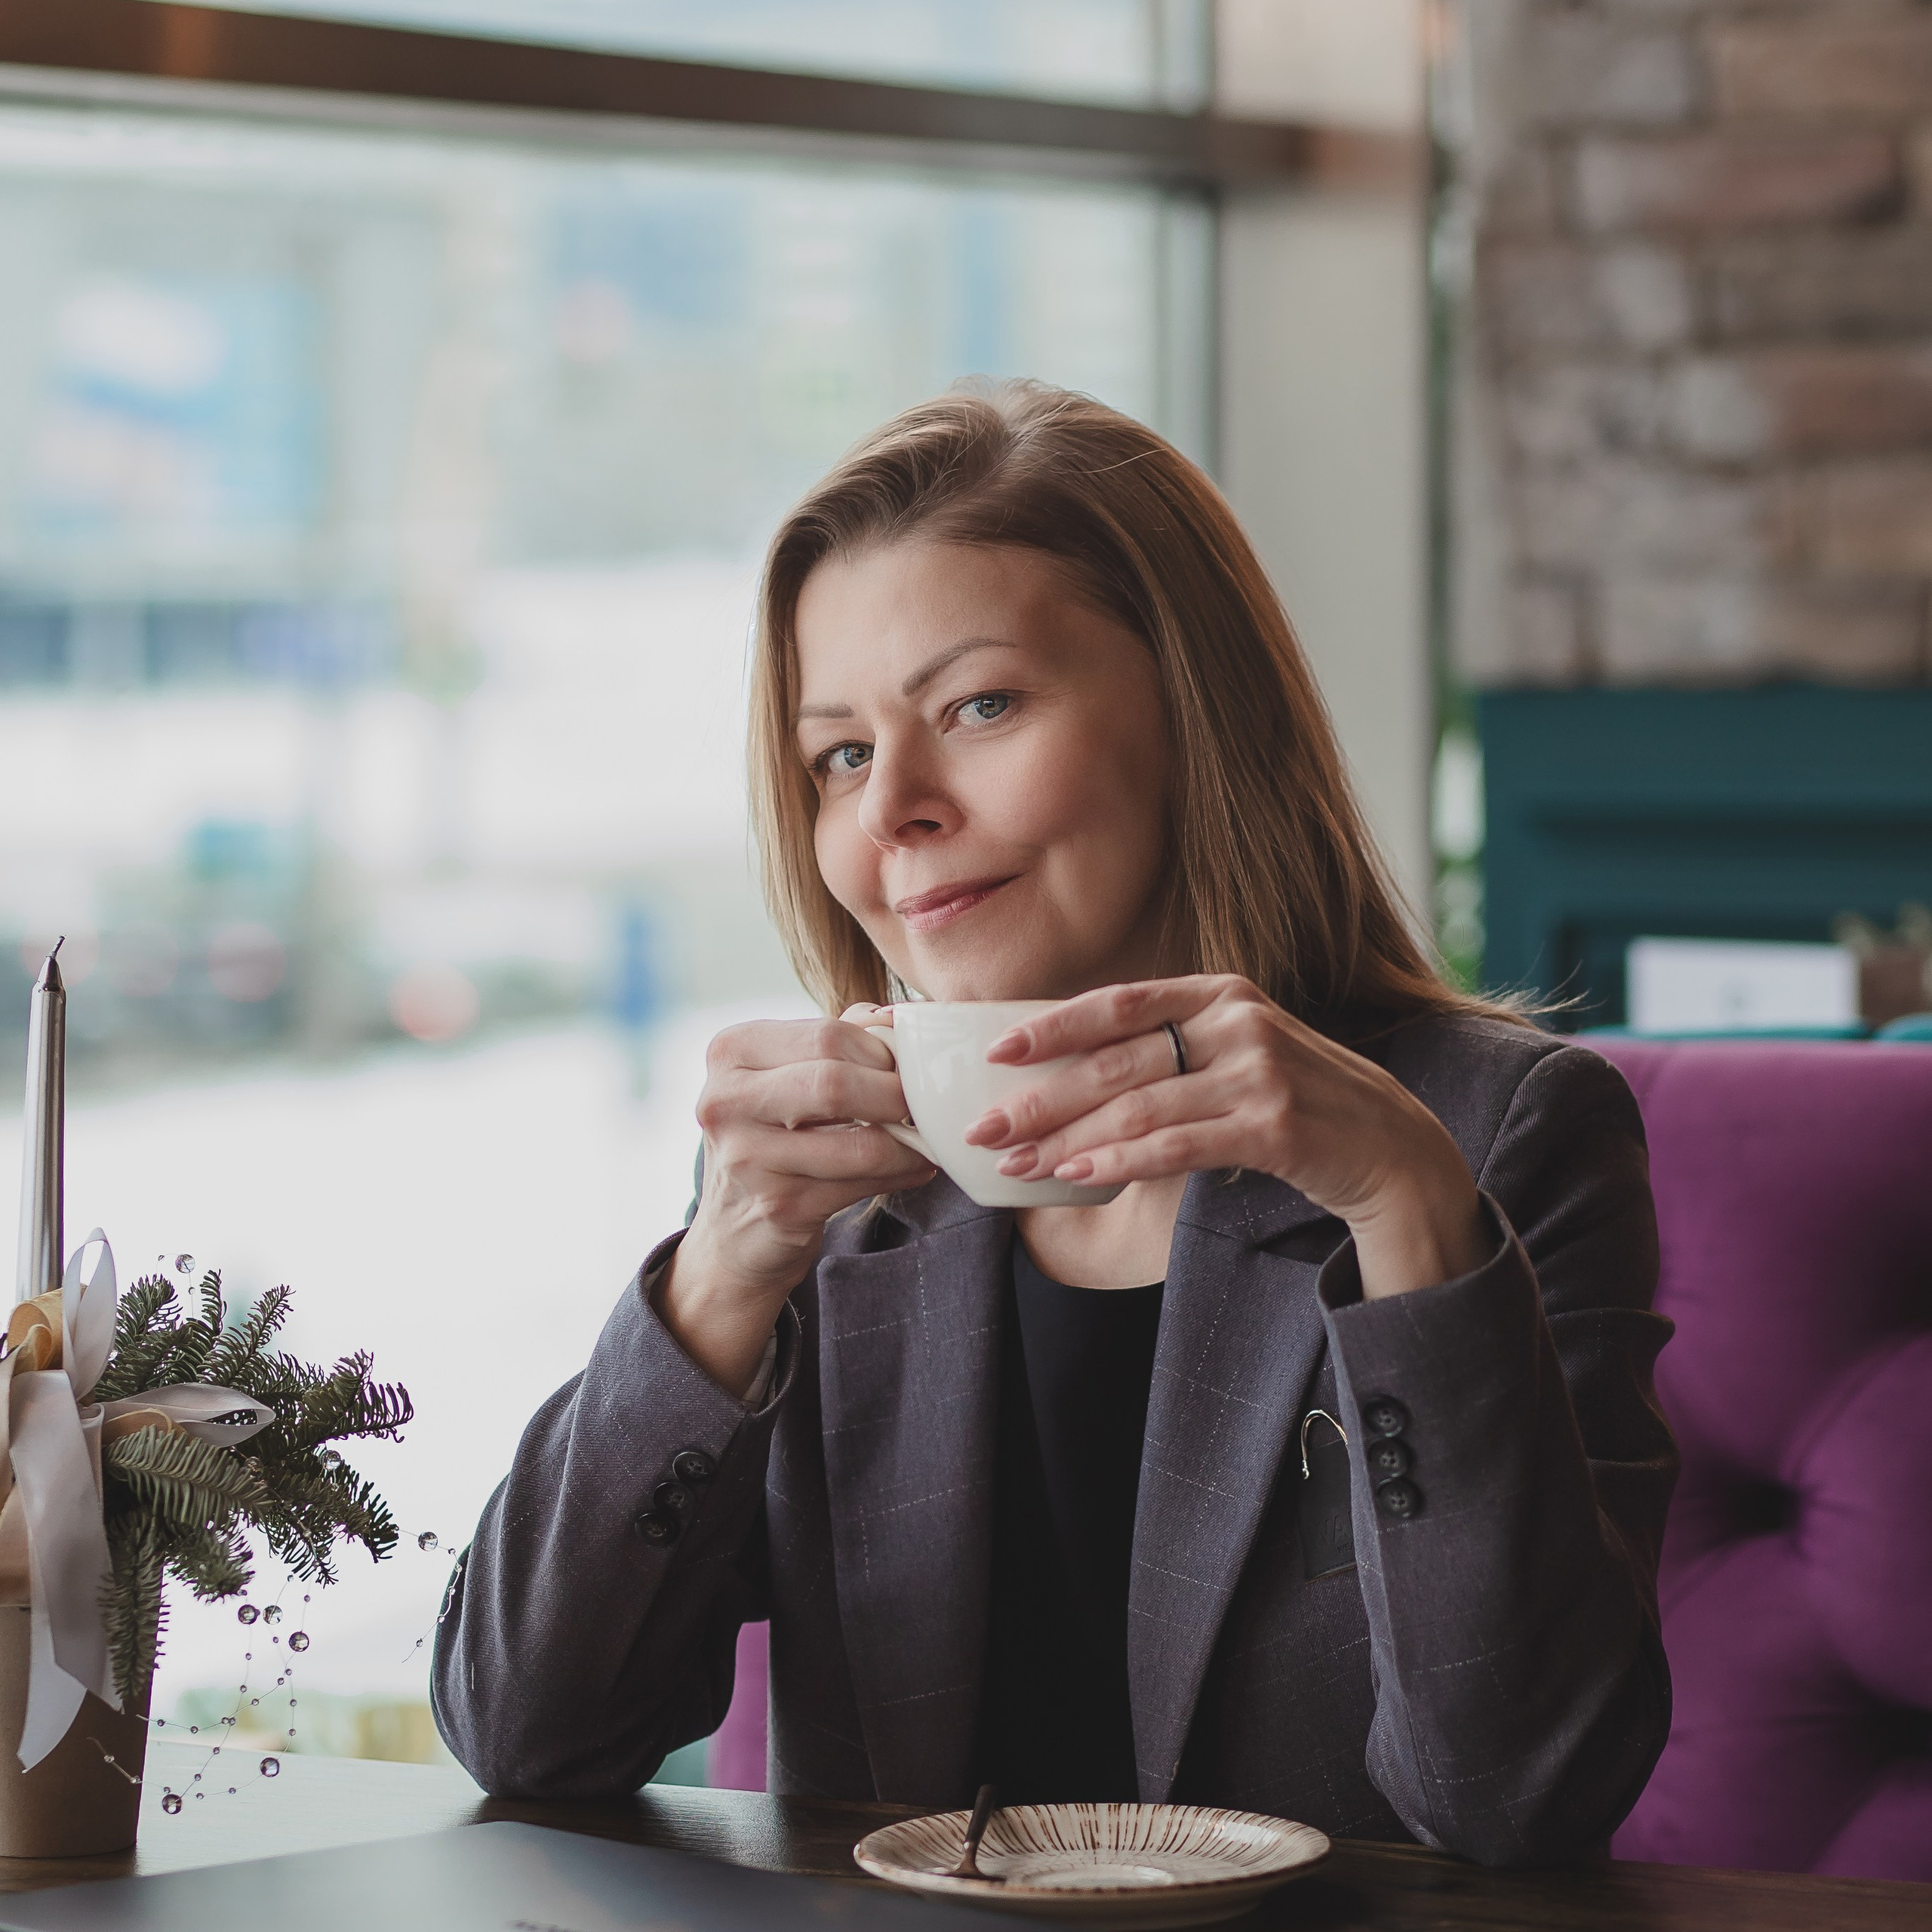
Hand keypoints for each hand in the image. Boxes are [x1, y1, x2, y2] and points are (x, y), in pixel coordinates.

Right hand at [662, 1006, 935, 1391]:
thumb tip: (898, 1019)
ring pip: (861, 1143)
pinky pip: (863, 1184)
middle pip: (837, 1083)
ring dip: (909, 1142)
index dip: (881, 1052)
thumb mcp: (789, 1074)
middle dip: (896, 1095)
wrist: (734, 1225)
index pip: (828, 1035)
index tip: (904, 1068)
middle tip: (922, 1104)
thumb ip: (839, 1038)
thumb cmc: (776, 1134)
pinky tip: (913, 1166)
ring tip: (926, 1139)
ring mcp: (748, 1159)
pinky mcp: (778, 1206)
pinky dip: (902, 1172)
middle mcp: (727, 1101)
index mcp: (732, 1051)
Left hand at [964, 977, 1489, 1298]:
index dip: (1052, 1026)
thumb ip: (1169, 1052)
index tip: (994, 1051)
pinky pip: (1179, 1144)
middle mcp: (1237, 1021)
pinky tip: (1079, 1175)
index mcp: (1219, 993)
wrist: (1392, 1147)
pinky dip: (1122, 1160)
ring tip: (1018, 1164)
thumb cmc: (1297, 1104)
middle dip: (1040, 1098)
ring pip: (1139, 1105)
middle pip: (1116, 1060)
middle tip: (983, 1130)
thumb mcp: (1235, 1056)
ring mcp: (1260, 1070)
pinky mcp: (1276, 1124)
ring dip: (1068, 1138)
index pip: (1118, 1002)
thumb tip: (1070, 1079)